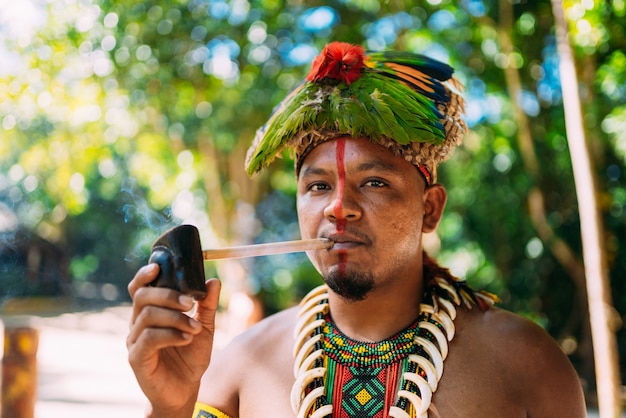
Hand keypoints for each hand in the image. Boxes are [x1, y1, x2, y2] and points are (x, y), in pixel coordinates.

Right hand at [126, 263, 220, 415]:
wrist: (185, 390)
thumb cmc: (190, 357)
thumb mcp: (204, 327)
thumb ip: (206, 305)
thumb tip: (214, 281)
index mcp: (150, 312)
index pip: (139, 288)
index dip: (144, 274)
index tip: (159, 267)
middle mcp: (137, 324)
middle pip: (142, 297)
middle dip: (168, 296)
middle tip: (190, 303)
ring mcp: (134, 341)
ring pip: (147, 316)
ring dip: (175, 318)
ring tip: (195, 328)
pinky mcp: (136, 358)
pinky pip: (148, 338)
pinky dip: (170, 335)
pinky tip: (186, 339)